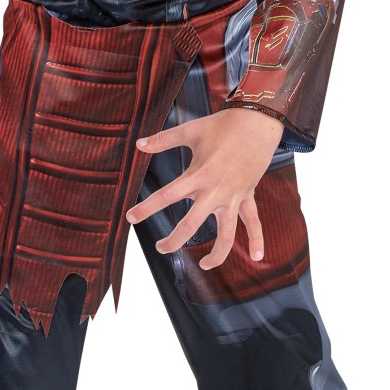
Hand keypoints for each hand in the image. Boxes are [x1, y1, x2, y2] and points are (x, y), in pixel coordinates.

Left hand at [125, 107, 284, 269]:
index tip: (130, 218)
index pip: (167, 196)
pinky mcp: (248, 197)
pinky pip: (253, 222)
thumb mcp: (190, 131)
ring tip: (204, 265)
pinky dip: (258, 239)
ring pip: (226, 234)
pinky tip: (259, 258)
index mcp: (198, 175)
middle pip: (191, 225)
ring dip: (216, 253)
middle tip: (160, 248)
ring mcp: (233, 197)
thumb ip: (163, 140)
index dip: (146, 208)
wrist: (258, 123)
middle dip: (173, 241)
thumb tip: (139, 144)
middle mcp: (215, 192)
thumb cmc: (222, 126)